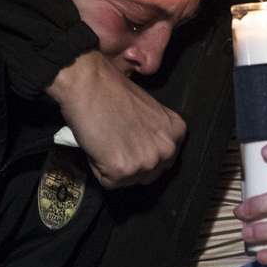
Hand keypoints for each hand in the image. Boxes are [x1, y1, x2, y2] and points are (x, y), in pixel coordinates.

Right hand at [46, 50, 183, 188]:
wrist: (90, 85)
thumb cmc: (113, 92)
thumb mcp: (149, 111)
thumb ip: (154, 133)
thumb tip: (144, 149)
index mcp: (176, 131)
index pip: (165, 160)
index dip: (144, 155)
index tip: (132, 147)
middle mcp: (167, 149)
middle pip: (149, 175)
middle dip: (131, 165)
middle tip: (115, 144)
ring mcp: (147, 161)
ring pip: (128, 181)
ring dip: (114, 167)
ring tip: (106, 142)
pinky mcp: (123, 170)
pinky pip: (108, 182)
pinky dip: (99, 169)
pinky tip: (98, 148)